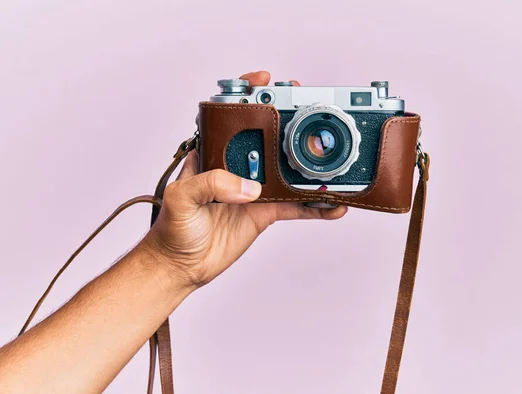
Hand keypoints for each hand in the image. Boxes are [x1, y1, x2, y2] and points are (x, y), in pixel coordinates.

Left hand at [141, 71, 347, 289]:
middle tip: (309, 111)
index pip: (231, 118)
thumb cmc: (171, 230)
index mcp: (212, 155)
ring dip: (310, 168)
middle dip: (289, 122)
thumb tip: (250, 187)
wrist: (181, 266)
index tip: (265, 81)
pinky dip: (315, 207)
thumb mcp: (181, 199)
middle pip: (268, 139)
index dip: (247, 96)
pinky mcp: (265, 213)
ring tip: (332, 161)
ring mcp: (253, 190)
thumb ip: (209, 183)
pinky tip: (332, 206)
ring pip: (289, 173)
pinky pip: (296, 206)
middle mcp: (236, 167)